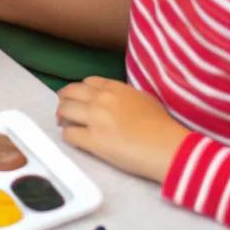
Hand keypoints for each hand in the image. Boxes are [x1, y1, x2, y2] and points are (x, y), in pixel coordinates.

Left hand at [56, 77, 188, 183]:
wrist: (166, 146)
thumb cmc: (162, 125)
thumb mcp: (144, 98)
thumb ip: (124, 94)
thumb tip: (115, 100)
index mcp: (114, 88)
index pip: (87, 82)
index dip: (80, 91)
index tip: (79, 98)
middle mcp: (101, 99)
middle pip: (69, 93)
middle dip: (64, 100)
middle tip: (65, 110)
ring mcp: (95, 119)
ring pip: (64, 110)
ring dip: (62, 117)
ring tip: (64, 123)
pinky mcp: (92, 140)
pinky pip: (69, 134)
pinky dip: (67, 136)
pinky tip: (73, 139)